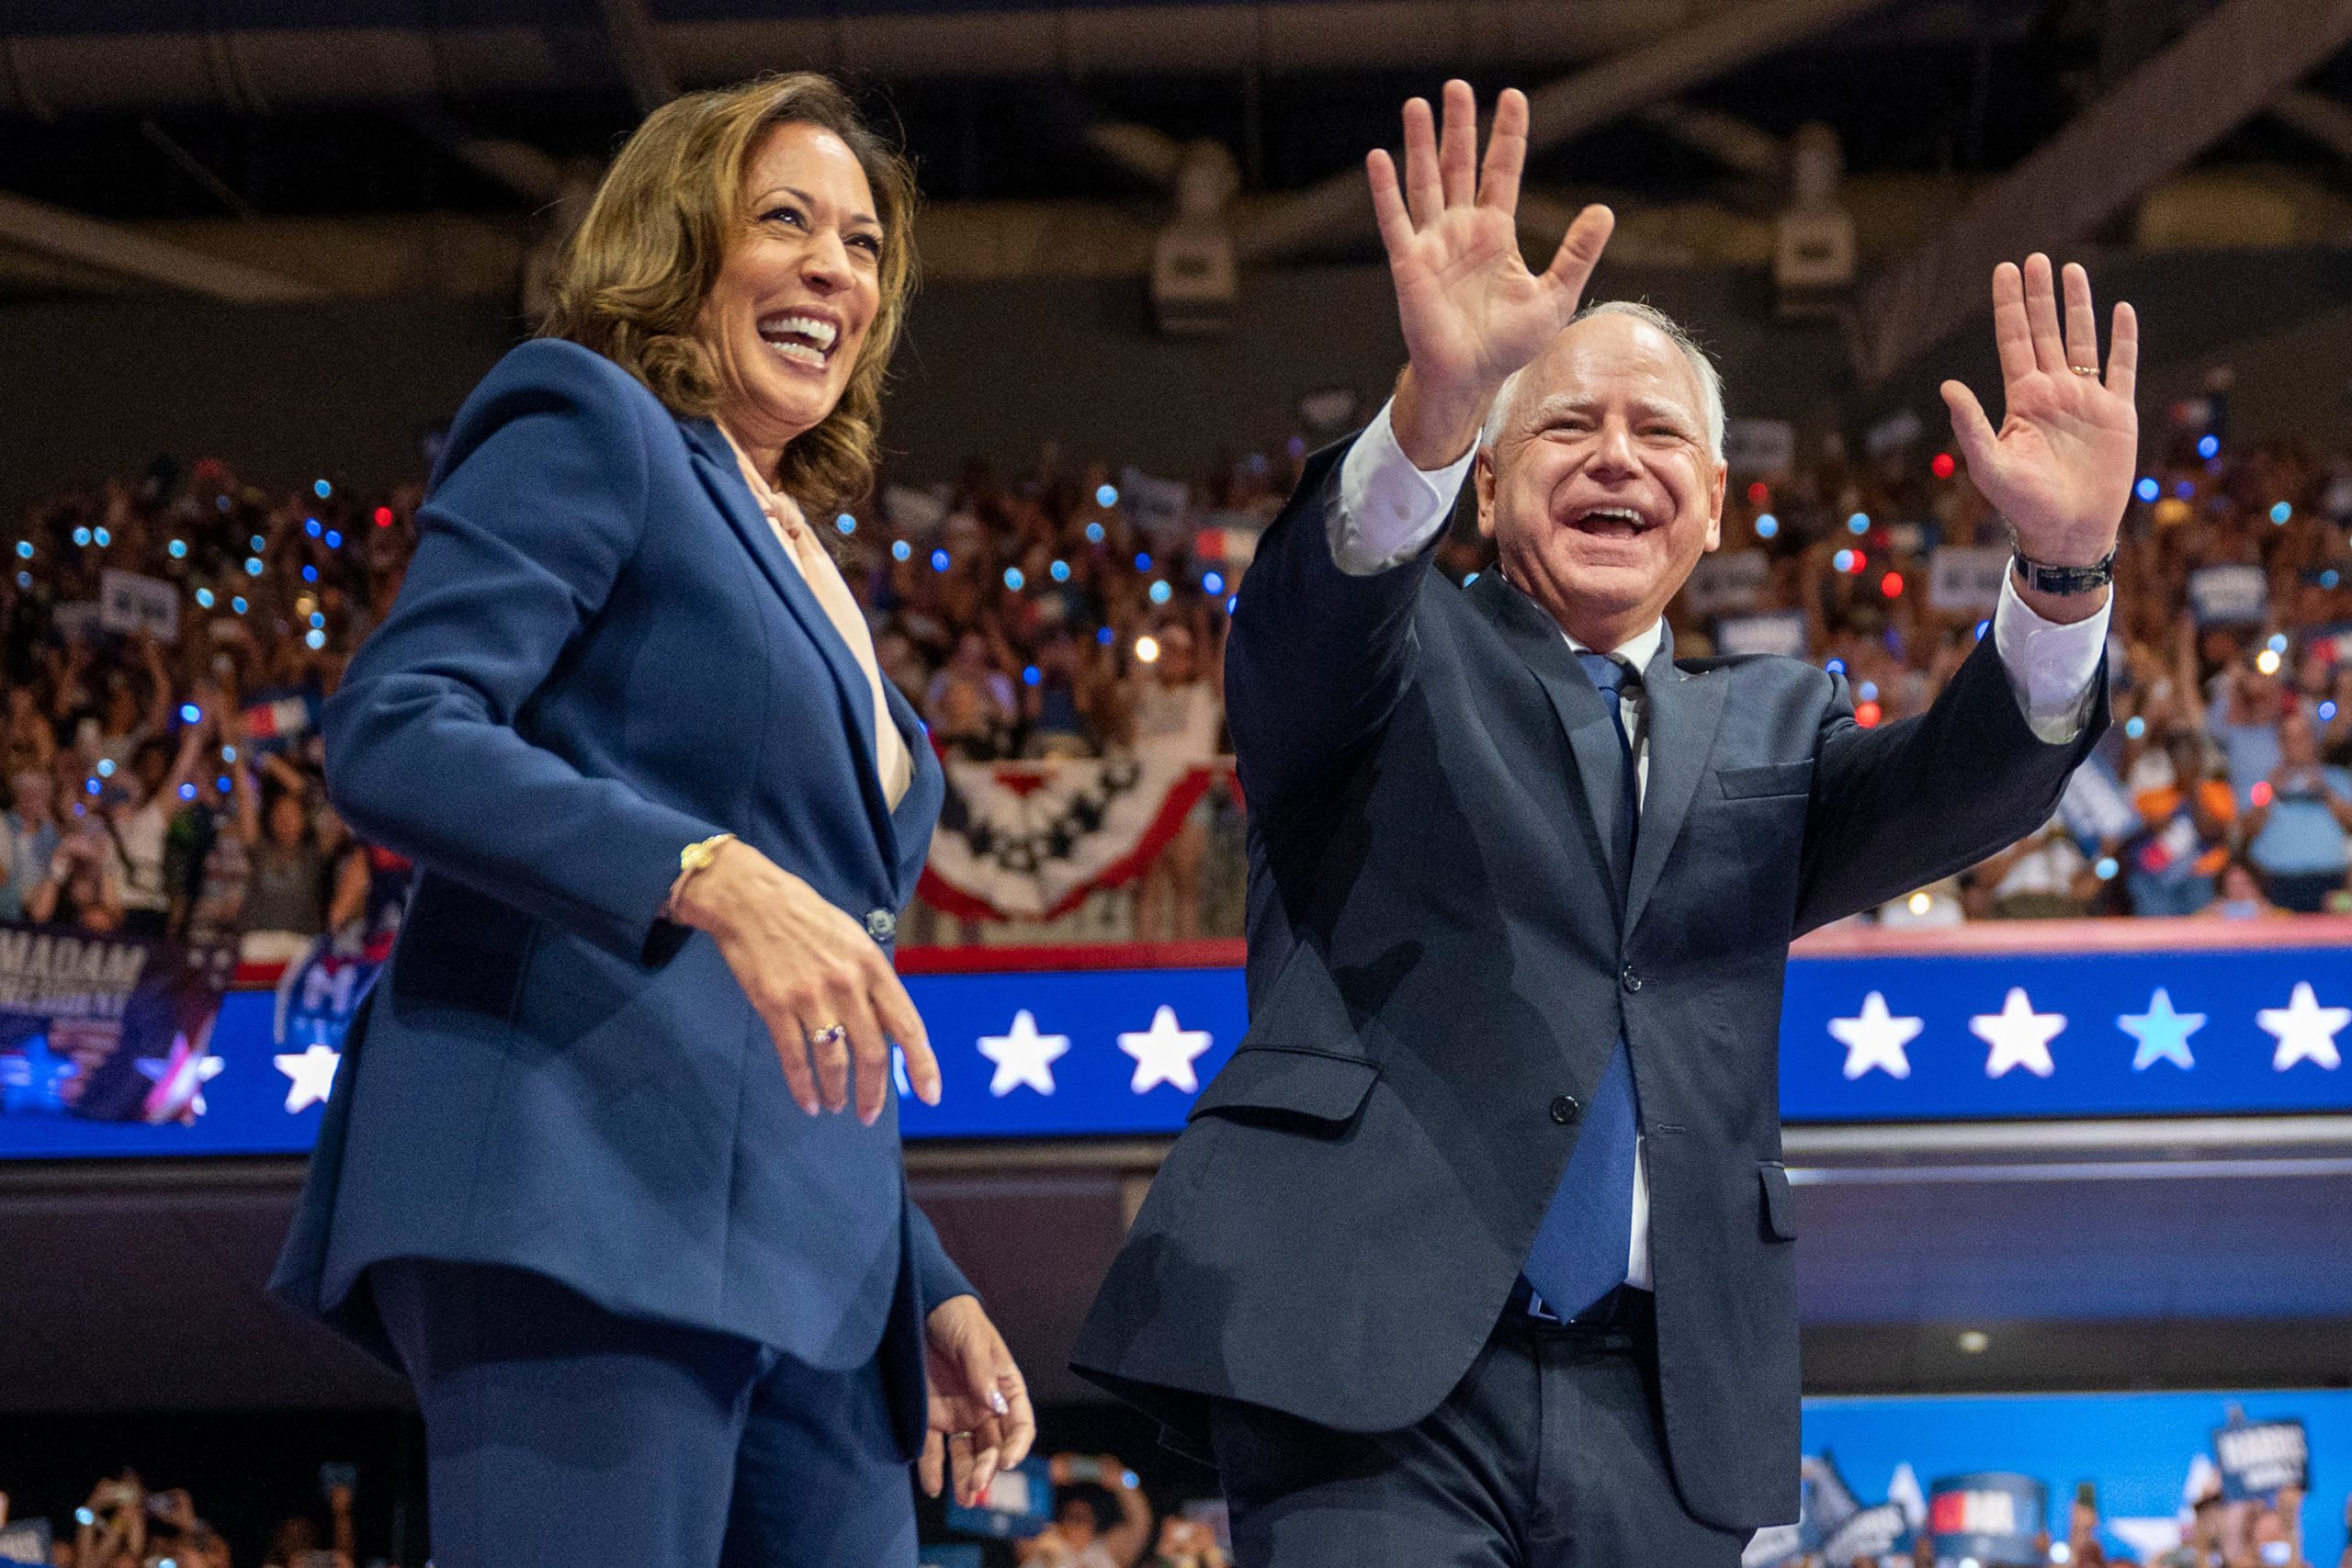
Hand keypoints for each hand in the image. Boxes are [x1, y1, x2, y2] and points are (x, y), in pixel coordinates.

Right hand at [670, 840, 940, 1121]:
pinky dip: (803, 1086)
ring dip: (838, 1092)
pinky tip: (808, 1102)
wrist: (751, 899)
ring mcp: (810, 995)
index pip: (907, 1025)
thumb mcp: (854, 939)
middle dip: (874, 1092)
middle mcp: (847, 983)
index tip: (931, 1095)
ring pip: (834, 1060)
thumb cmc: (806, 918)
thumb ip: (873, 981)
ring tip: (837, 1106)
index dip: (922, 1064)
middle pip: (872, 1052)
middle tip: (869, 1114)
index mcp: (872, 965)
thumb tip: (890, 1027)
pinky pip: (794, 1056)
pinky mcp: (775, 1004)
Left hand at [917, 1295, 1034, 1506]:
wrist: (920, 1306)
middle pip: (993, 1446)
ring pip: (968, 1454)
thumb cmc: (957, 1318)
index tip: (1005, 1462)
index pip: (1019, 1425)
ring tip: (962, 1498)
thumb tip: (993, 1406)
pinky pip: (934, 1448)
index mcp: (1005, 1387)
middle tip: (976, 1487)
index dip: (1016, 1447)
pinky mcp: (931, 1417)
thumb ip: (981, 1373)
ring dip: (966, 1477)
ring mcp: (958, 1414)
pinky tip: (933, 1487)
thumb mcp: (972, 1340)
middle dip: (987, 1469)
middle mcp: (985, 1407)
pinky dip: (933, 1469)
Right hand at [1368, 81, 1614, 466]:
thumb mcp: (1556, 296)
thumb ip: (1577, 253)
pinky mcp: (1409, 265)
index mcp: (1496, 233)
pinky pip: (1395, 221)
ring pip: (1425, 182)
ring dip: (1420, 144)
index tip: (1514, 96)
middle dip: (1459, 126)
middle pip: (1459, 165)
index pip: (1502, 171)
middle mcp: (1462, 230)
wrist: (1471, 378)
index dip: (1507, 135)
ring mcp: (1433, 244)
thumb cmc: (1509, 345)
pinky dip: (1385, 190)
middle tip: (1457, 85)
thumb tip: (1603, 211)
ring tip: (1418, 104)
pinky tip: (1379, 157)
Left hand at [1941, 254, 2138, 570]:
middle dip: (2040, 295)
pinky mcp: (2118, 413)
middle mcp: (2053, 393)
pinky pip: (2121, 368)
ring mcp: (2086, 400)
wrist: (2068, 531)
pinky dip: (2122, 340)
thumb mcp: (1989, 465)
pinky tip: (2121, 311)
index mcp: (2022, 400)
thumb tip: (1947, 385)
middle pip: (2046, 332)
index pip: (2014, 341)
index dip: (2009, 306)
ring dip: (2078, 307)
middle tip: (2035, 258)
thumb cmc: (2023, 504)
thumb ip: (1970, 425)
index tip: (2004, 270)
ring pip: (2082, 341)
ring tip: (2072, 271)